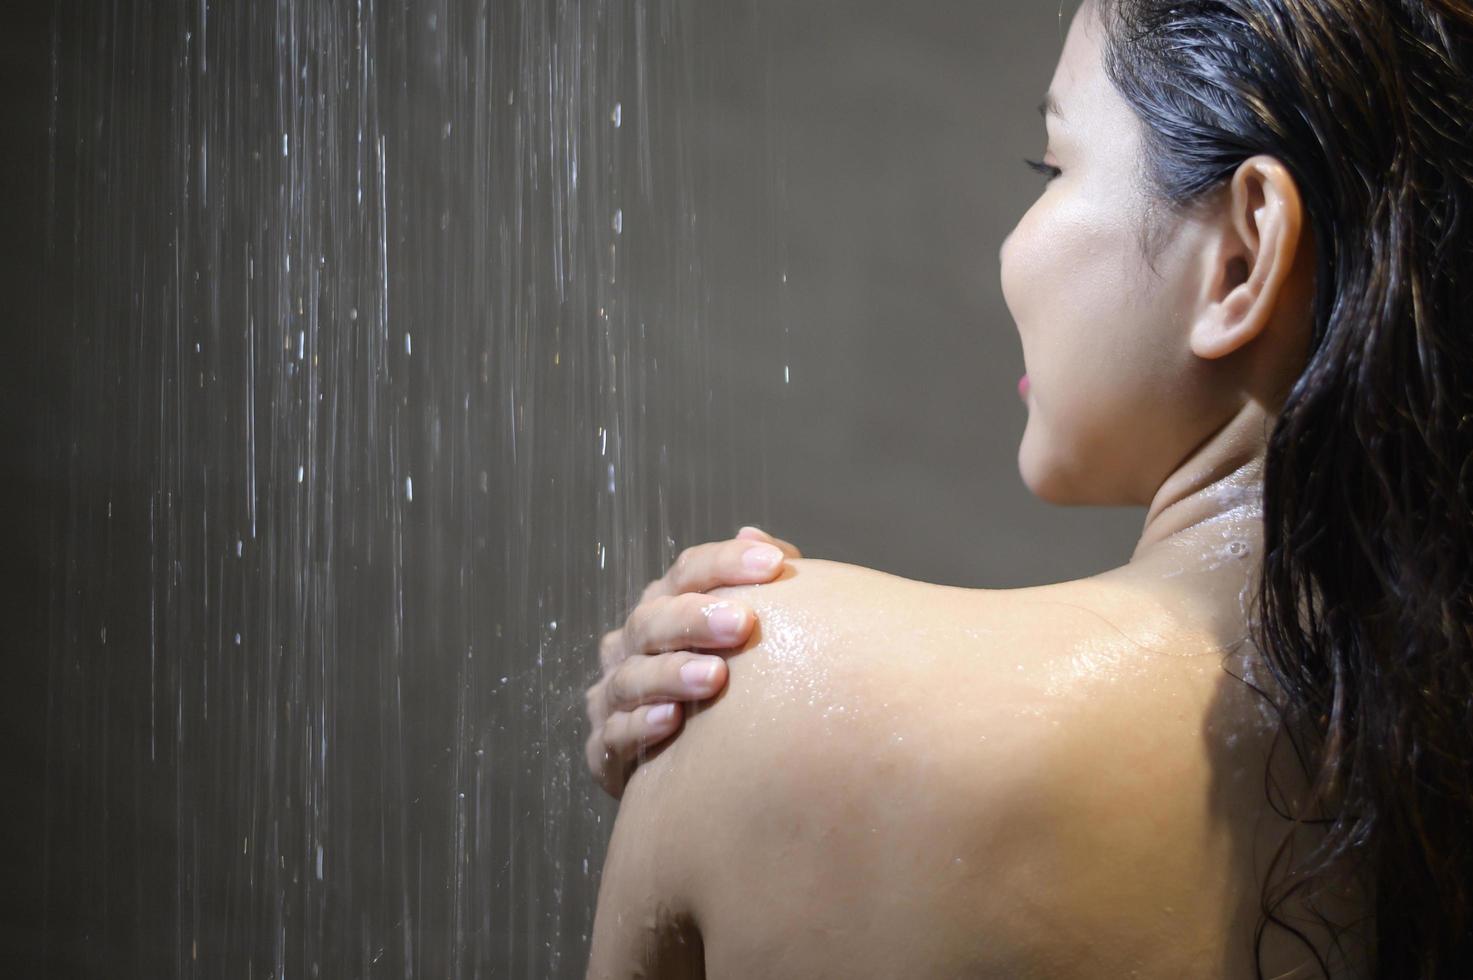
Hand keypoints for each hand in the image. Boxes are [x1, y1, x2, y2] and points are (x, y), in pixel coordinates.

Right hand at [585, 525, 802, 798]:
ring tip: (714, 677)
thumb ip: (757, 588)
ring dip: (671, 674)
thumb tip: (760, 540)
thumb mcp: (743, 635)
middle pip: (653, 620)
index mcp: (665, 608)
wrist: (694, 769)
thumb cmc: (729, 690)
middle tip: (742, 623)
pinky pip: (614, 736)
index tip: (775, 564)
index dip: (727, 563)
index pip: (688, 572)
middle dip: (695, 618)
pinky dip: (640, 727)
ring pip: (631, 678)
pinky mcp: (604, 749)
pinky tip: (671, 722)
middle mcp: (631, 646)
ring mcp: (613, 697)